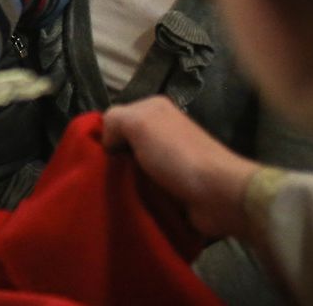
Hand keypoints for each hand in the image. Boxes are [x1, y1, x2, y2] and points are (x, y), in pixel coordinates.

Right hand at [102, 96, 261, 239]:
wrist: (218, 194)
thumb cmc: (177, 155)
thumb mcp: (139, 123)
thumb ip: (114, 120)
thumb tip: (107, 143)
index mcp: (154, 109)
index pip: (115, 118)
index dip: (103, 136)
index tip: (94, 157)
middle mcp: (162, 130)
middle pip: (123, 144)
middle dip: (110, 161)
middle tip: (97, 178)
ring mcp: (168, 160)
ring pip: (131, 167)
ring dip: (122, 181)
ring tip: (107, 195)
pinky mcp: (172, 186)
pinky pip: (144, 187)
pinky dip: (135, 195)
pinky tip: (124, 203)